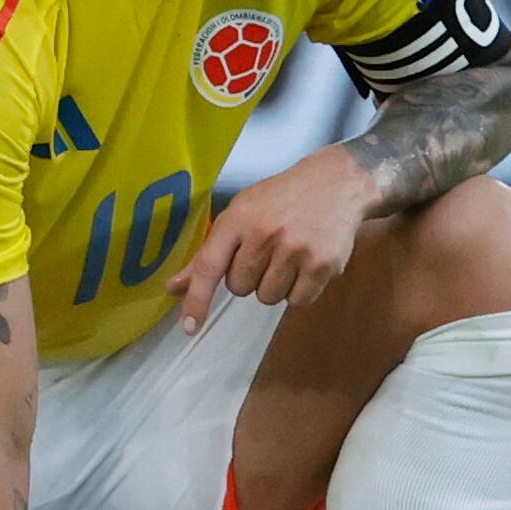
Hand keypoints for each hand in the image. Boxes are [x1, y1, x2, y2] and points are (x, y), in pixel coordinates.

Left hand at [170, 145, 372, 327]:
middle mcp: (265, 234)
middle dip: (249, 276)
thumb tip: (174, 288)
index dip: (196, 299)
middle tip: (266, 251)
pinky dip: (299, 290)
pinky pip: (297, 301)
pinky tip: (305, 264)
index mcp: (239, 219)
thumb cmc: (281, 199)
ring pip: (267, 298)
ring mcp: (296, 251)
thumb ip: (208, 253)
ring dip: (274, 285)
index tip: (189, 327)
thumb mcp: (240, 213)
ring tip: (287, 255)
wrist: (335, 182)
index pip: (209, 266)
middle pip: (239, 288)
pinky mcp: (322, 265)